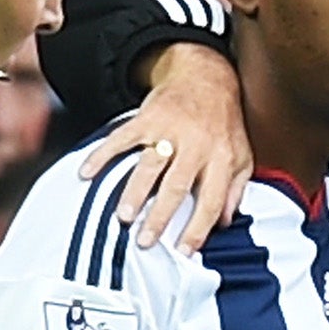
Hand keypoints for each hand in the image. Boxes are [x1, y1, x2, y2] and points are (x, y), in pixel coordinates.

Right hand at [80, 43, 250, 254]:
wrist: (205, 77)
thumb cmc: (223, 123)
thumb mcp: (241, 156)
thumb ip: (235, 190)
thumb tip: (226, 223)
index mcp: (221, 158)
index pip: (211, 200)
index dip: (198, 228)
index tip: (183, 252)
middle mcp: (196, 145)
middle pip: (176, 186)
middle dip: (160, 216)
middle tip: (145, 241)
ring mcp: (170, 130)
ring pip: (150, 165)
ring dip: (134, 192)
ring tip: (123, 216)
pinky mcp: (148, 117)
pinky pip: (122, 138)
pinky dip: (102, 155)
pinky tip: (87, 172)